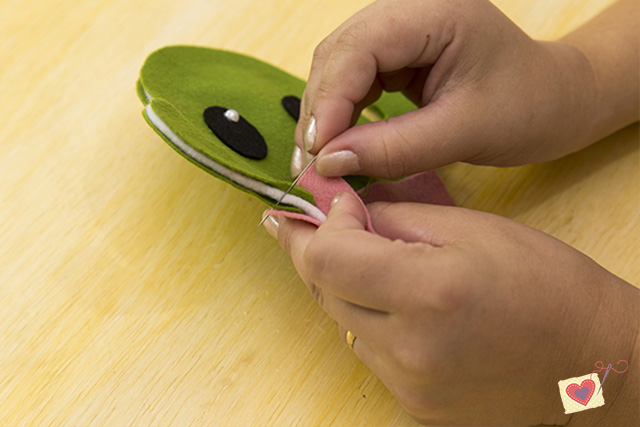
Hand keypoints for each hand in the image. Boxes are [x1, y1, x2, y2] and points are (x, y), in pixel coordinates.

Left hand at [264, 193, 639, 425]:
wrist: (592, 361)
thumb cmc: (547, 286)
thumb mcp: (471, 228)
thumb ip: (395, 216)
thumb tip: (343, 211)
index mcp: (428, 294)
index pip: (327, 258)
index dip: (315, 225)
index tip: (326, 202)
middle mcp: (410, 350)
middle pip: (324, 291)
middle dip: (317, 250)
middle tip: (318, 221)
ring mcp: (409, 386)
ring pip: (342, 321)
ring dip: (344, 285)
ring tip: (365, 257)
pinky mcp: (414, 404)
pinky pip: (368, 351)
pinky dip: (369, 318)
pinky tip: (392, 299)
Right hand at [292, 0, 637, 178]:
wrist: (556, 99)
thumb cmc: (529, 107)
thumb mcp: (465, 131)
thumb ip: (395, 148)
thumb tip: (329, 163)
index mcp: (435, 11)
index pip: (358, 49)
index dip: (330, 102)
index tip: (317, 153)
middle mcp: (408, 10)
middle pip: (338, 56)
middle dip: (320, 113)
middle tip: (310, 166)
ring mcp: (399, 30)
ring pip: (337, 69)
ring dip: (324, 117)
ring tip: (317, 163)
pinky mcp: (396, 54)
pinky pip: (352, 82)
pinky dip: (340, 117)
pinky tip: (336, 146)